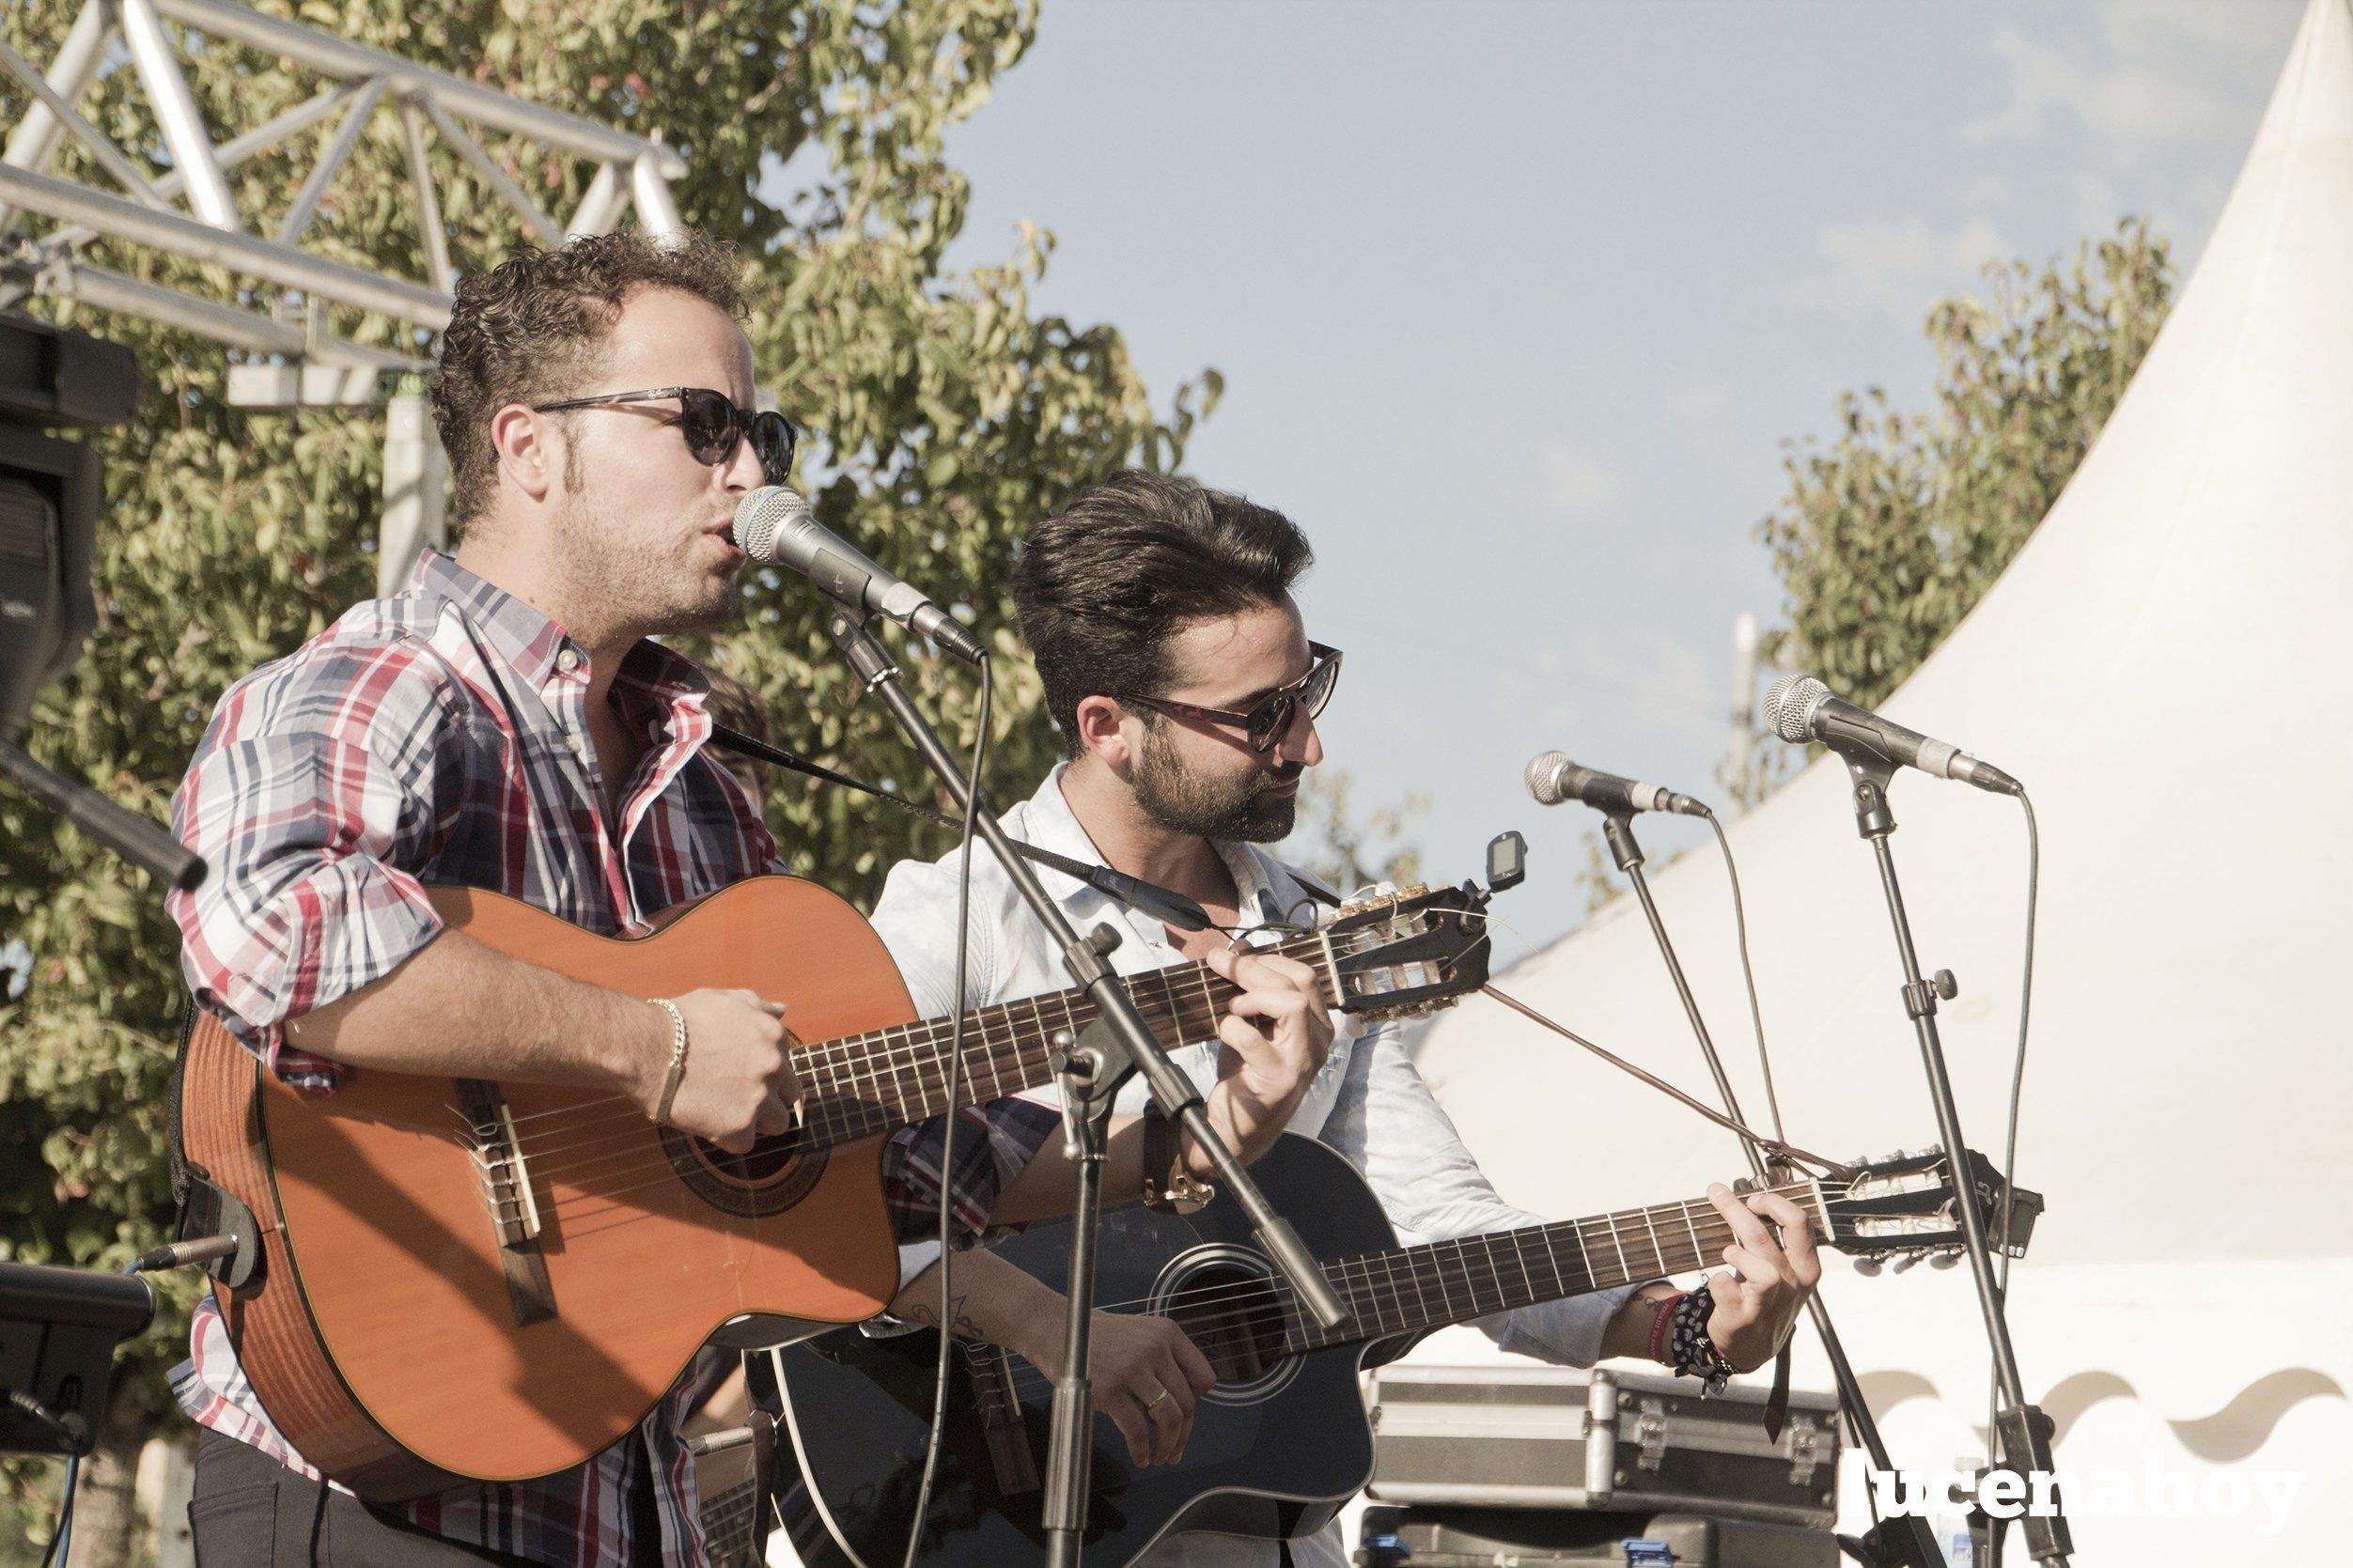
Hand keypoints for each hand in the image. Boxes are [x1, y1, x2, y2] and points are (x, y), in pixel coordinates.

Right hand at [643, 988, 796, 1153]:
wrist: (646, 1048)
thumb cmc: (680, 1020)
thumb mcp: (724, 999)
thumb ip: (759, 1006)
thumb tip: (783, 1009)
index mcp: (774, 1036)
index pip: (786, 1064)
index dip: (764, 1072)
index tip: (739, 1072)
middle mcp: (774, 1067)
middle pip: (790, 1096)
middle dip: (769, 1097)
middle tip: (736, 1095)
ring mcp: (758, 1098)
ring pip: (777, 1123)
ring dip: (756, 1121)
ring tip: (725, 1111)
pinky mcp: (738, 1127)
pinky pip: (745, 1144)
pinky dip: (727, 1138)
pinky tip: (706, 1122)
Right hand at [1029, 1311, 1214, 1467]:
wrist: (1053, 1327)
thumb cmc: (1095, 1335)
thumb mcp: (1138, 1335)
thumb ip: (1161, 1362)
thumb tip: (1178, 1408)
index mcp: (1168, 1332)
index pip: (1203, 1377)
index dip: (1194, 1403)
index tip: (1184, 1419)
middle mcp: (1156, 1347)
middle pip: (1187, 1403)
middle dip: (1183, 1434)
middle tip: (1174, 1452)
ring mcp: (1133, 1368)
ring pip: (1168, 1418)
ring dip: (1168, 1446)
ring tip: (1160, 1458)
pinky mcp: (1110, 1389)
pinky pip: (1137, 1429)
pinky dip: (1141, 1450)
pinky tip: (1140, 1458)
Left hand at [1196, 943, 1334, 1168]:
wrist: (1235, 1130)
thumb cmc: (1245, 1076)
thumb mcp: (1251, 1026)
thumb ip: (1251, 990)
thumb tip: (1242, 947)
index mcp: (1316, 1025)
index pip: (1305, 977)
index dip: (1267, 959)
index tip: (1232, 954)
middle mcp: (1318, 1042)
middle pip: (1298, 984)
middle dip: (1254, 968)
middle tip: (1221, 965)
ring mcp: (1302, 1062)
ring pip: (1291, 1005)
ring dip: (1253, 997)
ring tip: (1233, 1008)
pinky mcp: (1279, 1081)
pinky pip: (1255, 1039)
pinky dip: (1232, 1028)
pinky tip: (1225, 1033)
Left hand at [1700, 1184, 1821, 1371]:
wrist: (1753, 1345)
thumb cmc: (1766, 1296)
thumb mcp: (1784, 1268)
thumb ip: (1774, 1237)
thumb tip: (1748, 1196)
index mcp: (1806, 1266)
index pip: (1800, 1223)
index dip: (1774, 1203)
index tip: (1753, 1198)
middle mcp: (1793, 1285)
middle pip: (1766, 1238)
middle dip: (1738, 1211)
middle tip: (1717, 1194)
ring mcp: (1769, 1304)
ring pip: (1762, 1272)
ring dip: (1737, 1254)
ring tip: (1727, 1252)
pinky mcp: (1743, 1318)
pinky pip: (1729, 1292)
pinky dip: (1719, 1281)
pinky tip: (1719, 1279)